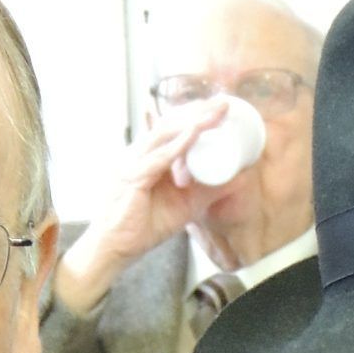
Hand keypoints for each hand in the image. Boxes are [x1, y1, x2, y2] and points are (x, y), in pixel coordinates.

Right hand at [49, 100, 238, 314]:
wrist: (114, 249)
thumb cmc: (142, 227)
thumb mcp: (186, 205)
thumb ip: (209, 190)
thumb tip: (239, 178)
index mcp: (147, 157)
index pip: (171, 128)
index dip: (194, 115)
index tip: (219, 107)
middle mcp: (138, 155)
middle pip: (169, 124)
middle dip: (197, 111)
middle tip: (223, 102)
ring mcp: (133, 163)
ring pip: (165, 134)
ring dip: (193, 121)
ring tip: (215, 112)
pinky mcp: (132, 178)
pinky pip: (159, 157)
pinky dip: (179, 144)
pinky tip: (196, 133)